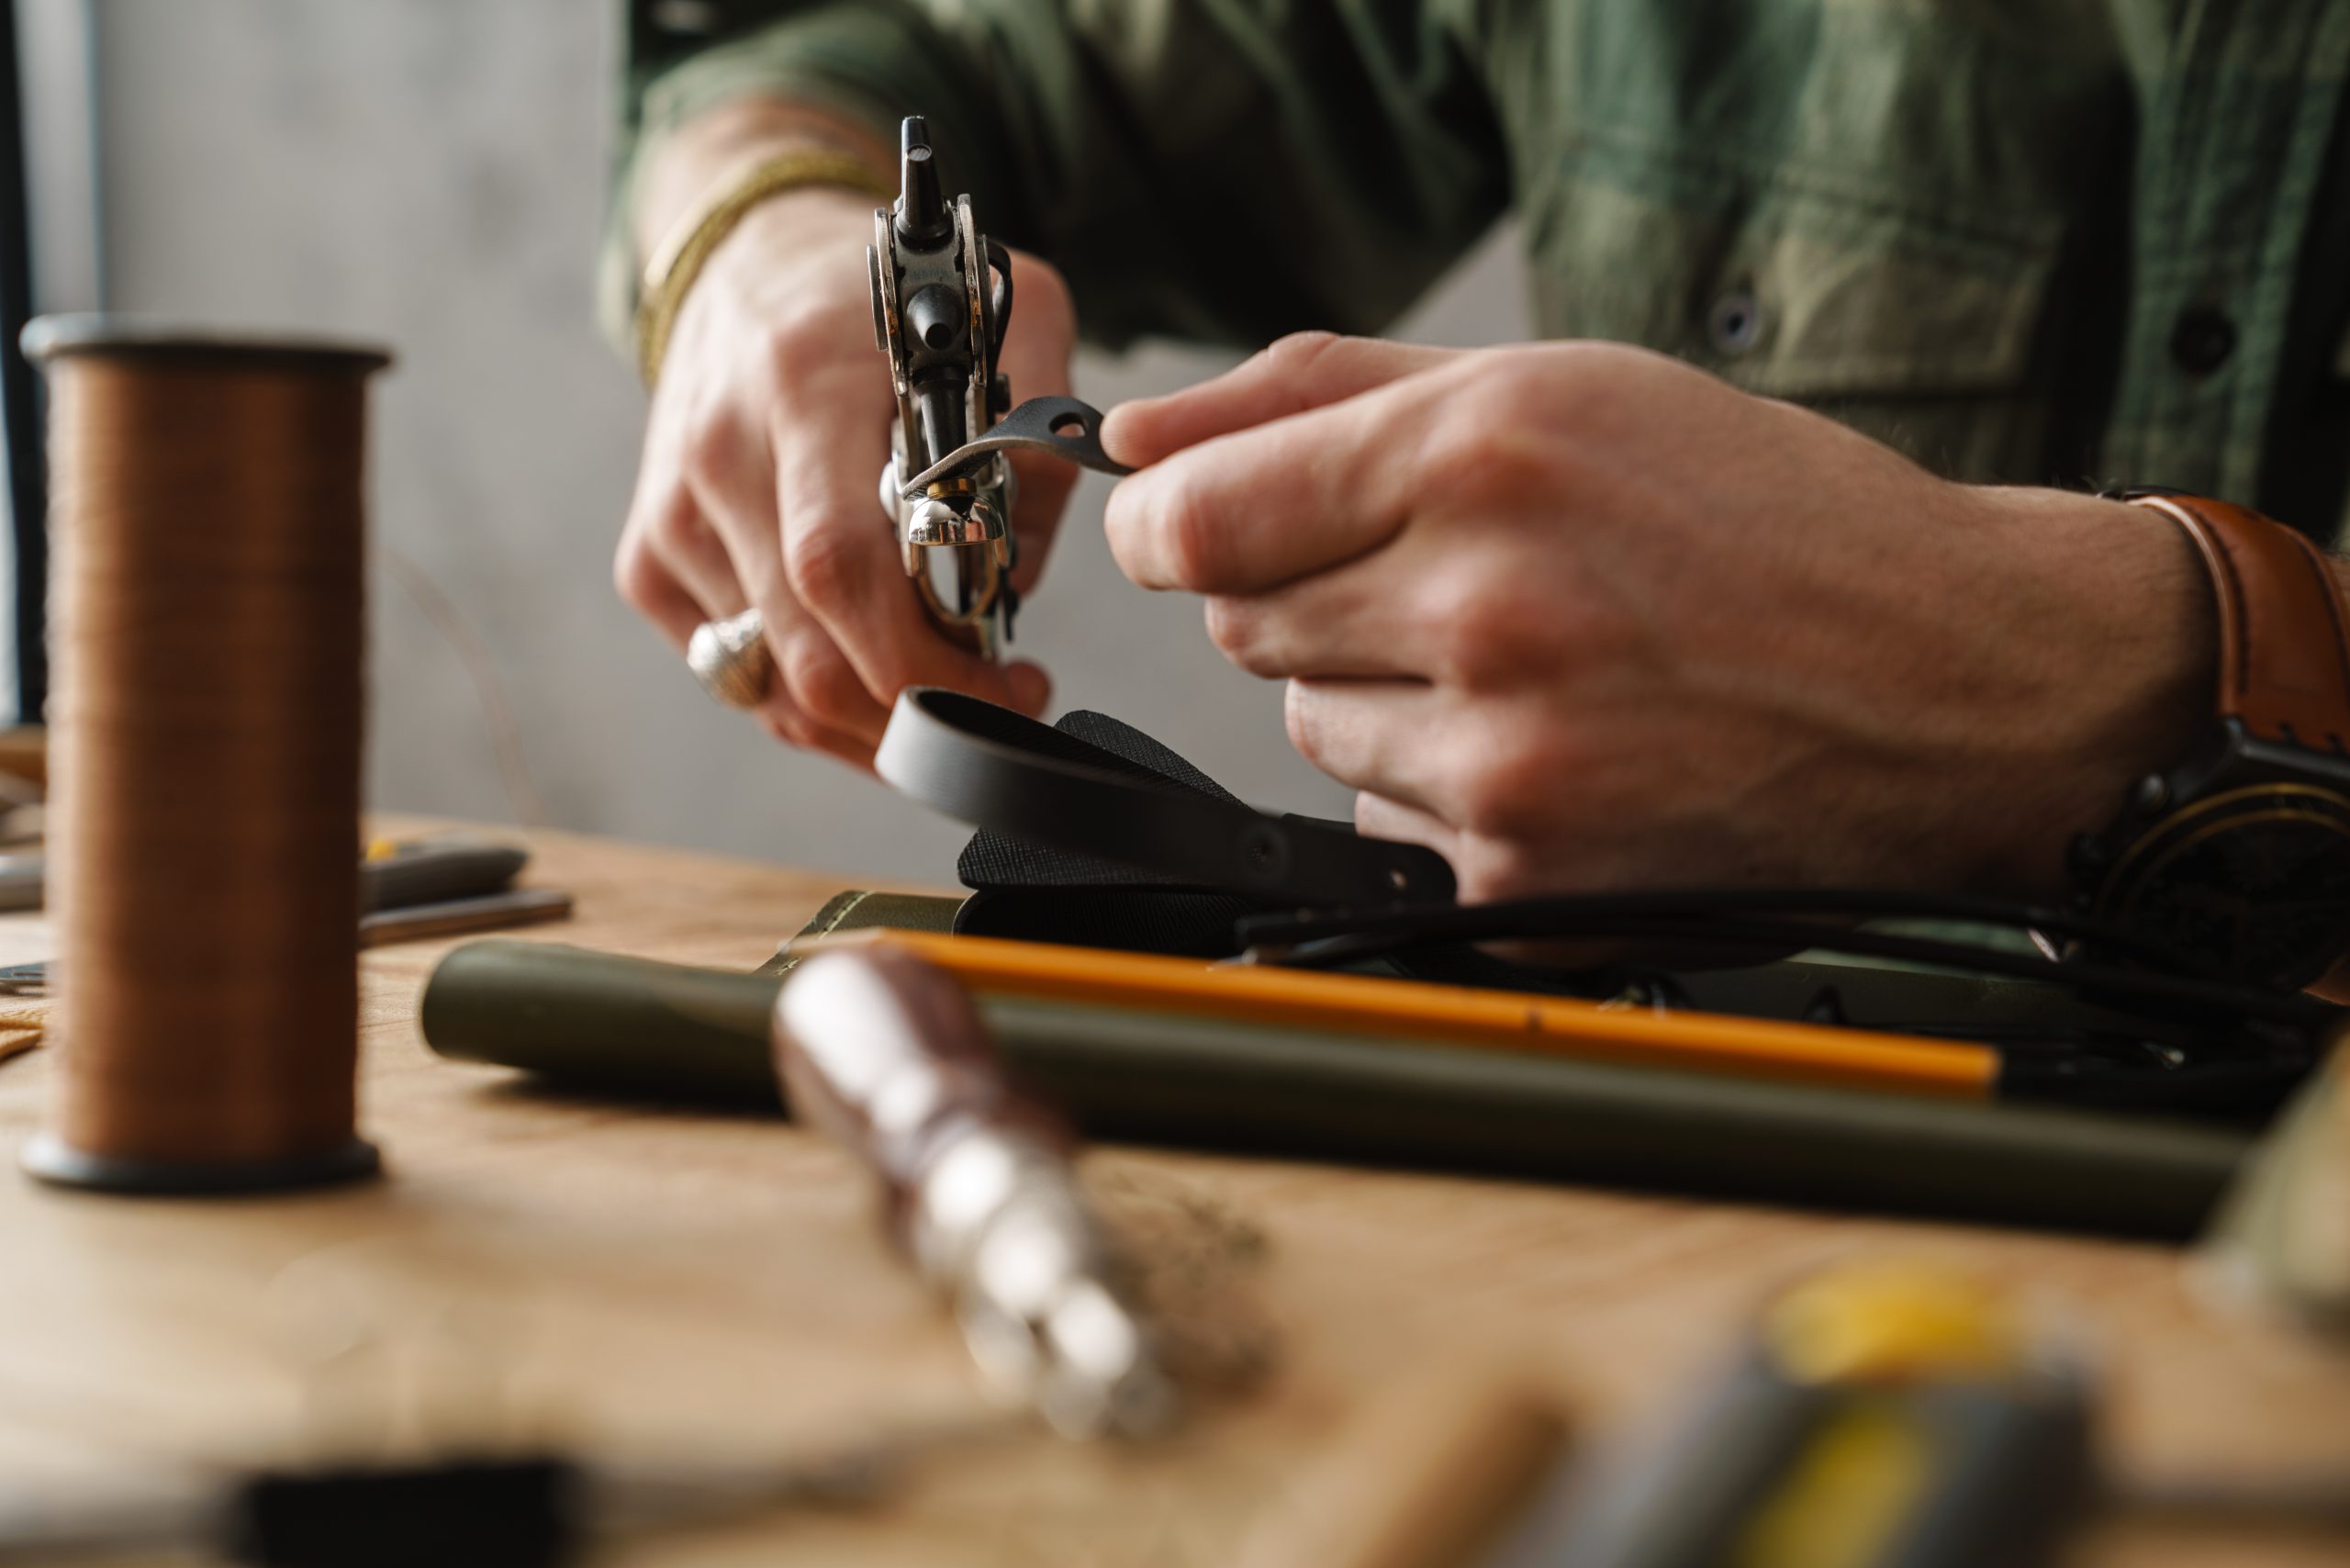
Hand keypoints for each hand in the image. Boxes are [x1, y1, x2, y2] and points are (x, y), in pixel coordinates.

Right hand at [617, 183, 1074, 766]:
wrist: (754, 262)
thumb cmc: (891, 302)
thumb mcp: (1004, 315)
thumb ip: (1035, 434)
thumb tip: (1014, 574)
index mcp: (807, 388)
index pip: (838, 566)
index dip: (926, 660)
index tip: (1013, 682)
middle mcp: (722, 456)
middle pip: (808, 653)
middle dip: (918, 709)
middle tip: (999, 701)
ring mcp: (675, 515)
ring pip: (772, 688)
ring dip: (873, 724)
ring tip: (947, 696)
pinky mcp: (649, 558)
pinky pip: (735, 676)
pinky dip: (814, 703)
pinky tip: (873, 672)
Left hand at [1102, 333, 2213, 905]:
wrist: (1954, 683)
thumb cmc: (1765, 521)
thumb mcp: (1561, 388)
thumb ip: (1317, 393)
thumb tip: (1138, 433)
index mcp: (1484, 459)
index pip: (1195, 519)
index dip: (1164, 524)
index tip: (1183, 528)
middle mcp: (1487, 613)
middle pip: (1240, 627)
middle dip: (1311, 597)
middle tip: (1455, 579)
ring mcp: (1505, 766)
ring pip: (1309, 733)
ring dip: (1382, 699)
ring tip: (1539, 666)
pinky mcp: (1522, 886)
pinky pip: (1380, 832)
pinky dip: (1443, 796)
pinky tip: (1564, 752)